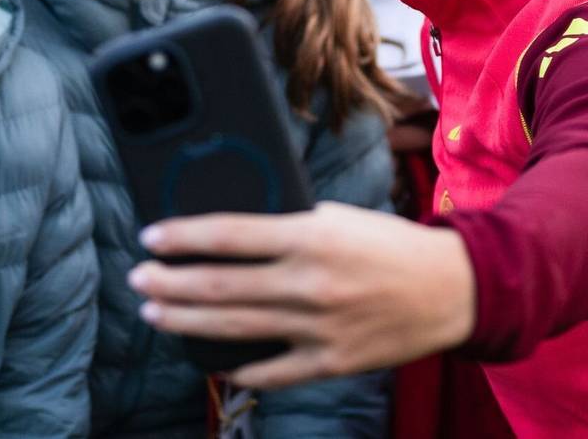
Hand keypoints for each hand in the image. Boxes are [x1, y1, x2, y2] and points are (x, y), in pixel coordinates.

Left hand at [128, 201, 475, 388]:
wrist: (449, 289)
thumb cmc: (391, 244)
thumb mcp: (339, 216)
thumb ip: (291, 224)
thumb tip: (237, 234)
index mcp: (311, 236)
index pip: (231, 234)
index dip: (185, 236)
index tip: (151, 236)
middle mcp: (308, 282)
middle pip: (222, 285)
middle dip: (171, 282)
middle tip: (137, 278)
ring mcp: (318, 327)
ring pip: (235, 326)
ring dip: (186, 319)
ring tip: (153, 311)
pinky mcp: (330, 362)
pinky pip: (271, 370)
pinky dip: (237, 366)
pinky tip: (209, 358)